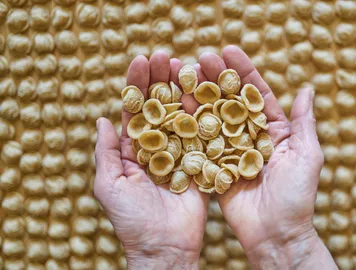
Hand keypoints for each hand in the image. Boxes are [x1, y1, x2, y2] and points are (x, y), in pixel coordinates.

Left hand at [94, 52, 207, 268]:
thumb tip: (102, 119)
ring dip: (184, 89)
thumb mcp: (109, 186)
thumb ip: (106, 153)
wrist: (165, 247)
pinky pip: (204, 134)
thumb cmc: (132, 221)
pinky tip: (207, 90)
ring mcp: (183, 152)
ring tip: (186, 64)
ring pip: (182, 114)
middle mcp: (159, 146)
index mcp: (135, 150)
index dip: (137, 84)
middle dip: (161, 80)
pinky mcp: (203, 162)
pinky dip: (205, 112)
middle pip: (160, 106)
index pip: (135, 110)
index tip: (141, 60)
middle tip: (165, 54)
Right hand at [198, 46, 337, 268]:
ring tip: (184, 74)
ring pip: (213, 118)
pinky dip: (190, 125)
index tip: (228, 50)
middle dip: (216, 78)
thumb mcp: (308, 157)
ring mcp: (230, 151)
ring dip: (199, 95)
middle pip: (231, 101)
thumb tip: (307, 89)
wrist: (275, 235)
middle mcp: (250, 137)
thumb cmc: (297, 197)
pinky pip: (201, 143)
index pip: (257, 94)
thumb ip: (304, 124)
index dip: (243, 71)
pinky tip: (177, 106)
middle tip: (200, 57)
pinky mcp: (214, 167)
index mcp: (274, 131)